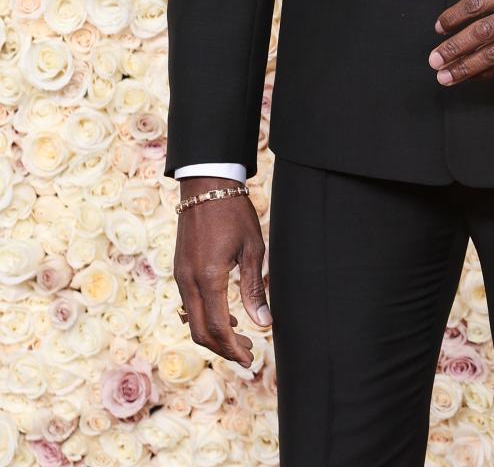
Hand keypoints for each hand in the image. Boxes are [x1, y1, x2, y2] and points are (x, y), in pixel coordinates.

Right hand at [174, 176, 269, 366]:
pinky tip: (226, 314)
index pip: (218, 328)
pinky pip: (189, 304)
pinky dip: (205, 317)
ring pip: (192, 320)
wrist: (206, 185)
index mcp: (208, 277)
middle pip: (200, 332)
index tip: (250, 360)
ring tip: (240, 336)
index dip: (233, 348)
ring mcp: (180, 275)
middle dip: (223, 348)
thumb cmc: (234, 213)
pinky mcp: (179, 269)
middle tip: (248, 354)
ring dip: (213, 334)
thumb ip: (255, 288)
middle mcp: (188, 281)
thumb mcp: (252, 249)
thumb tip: (263, 323)